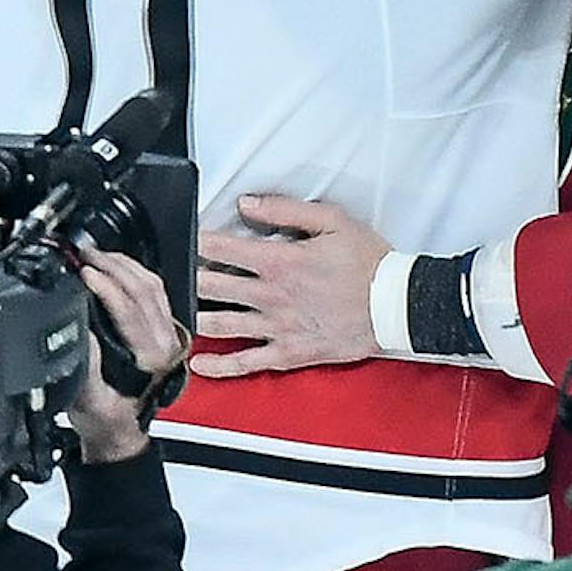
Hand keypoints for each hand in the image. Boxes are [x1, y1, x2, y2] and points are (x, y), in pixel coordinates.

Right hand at [66, 245, 187, 463]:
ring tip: (96, 254)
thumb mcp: (87, 400)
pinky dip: (133, 272)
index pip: (131, 310)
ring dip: (124, 264)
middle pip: (145, 290)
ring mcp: (168, 334)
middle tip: (85, 254)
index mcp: (150, 358)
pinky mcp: (163, 328)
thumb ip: (86, 367)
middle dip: (113, 266)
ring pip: (153, 286)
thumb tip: (79, 328)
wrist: (120, 434)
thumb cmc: (105, 420)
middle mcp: (165, 343)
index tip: (84, 272)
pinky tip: (114, 265)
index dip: (107, 286)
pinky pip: (155, 291)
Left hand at [189, 196, 391, 377]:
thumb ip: (285, 210)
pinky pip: (247, 363)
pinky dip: (220, 366)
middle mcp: (271, 295)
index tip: (187, 239)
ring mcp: (277, 327)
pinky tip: (200, 363)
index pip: (223, 250)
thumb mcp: (333, 221)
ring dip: (195, 317)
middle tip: (176, 275)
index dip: (198, 242)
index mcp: (280, 261)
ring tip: (177, 313)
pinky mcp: (289, 352)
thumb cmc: (368, 262)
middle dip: (189, 279)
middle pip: (213, 287)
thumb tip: (247, 204)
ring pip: (221, 324)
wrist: (395, 304)